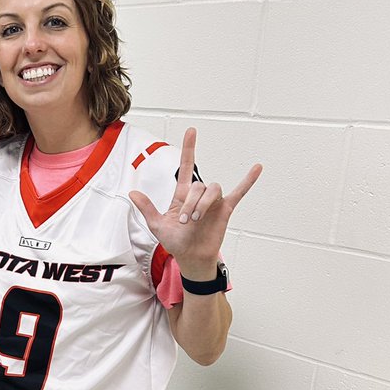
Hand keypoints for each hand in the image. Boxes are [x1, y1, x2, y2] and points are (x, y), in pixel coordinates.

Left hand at [129, 128, 261, 278]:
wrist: (191, 258)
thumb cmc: (175, 242)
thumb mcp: (157, 225)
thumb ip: (147, 208)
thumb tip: (131, 193)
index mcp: (183, 195)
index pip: (187, 167)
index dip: (189, 149)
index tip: (192, 131)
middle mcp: (199, 196)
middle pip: (198, 185)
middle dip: (191, 203)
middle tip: (185, 221)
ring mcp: (213, 202)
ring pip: (213, 189)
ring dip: (204, 203)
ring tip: (197, 220)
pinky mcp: (225, 210)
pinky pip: (239, 192)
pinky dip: (248, 181)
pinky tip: (257, 168)